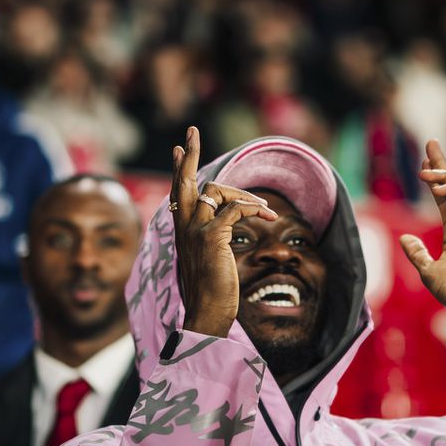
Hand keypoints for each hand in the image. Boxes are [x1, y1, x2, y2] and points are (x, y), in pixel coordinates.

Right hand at [171, 127, 277, 336]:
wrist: (206, 314)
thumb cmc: (210, 293)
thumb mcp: (207, 261)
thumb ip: (210, 242)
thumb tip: (220, 233)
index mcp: (182, 232)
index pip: (178, 194)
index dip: (180, 170)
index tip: (180, 149)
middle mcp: (184, 227)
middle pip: (184, 182)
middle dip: (190, 154)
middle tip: (191, 131)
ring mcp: (196, 231)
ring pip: (216, 191)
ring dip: (245, 194)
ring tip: (265, 209)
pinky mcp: (213, 237)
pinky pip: (236, 209)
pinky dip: (253, 208)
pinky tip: (267, 217)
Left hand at [401, 139, 445, 324]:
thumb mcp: (428, 271)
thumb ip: (416, 253)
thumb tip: (404, 238)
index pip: (444, 197)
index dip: (435, 178)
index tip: (423, 161)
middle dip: (443, 163)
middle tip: (430, 144)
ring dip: (445, 175)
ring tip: (426, 172)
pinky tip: (440, 189)